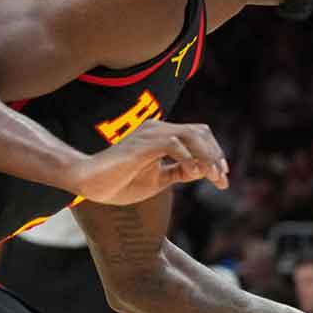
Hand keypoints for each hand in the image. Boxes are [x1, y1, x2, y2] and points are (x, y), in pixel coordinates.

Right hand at [68, 120, 229, 205]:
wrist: (89, 184)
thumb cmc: (118, 183)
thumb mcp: (159, 180)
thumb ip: (180, 172)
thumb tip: (203, 171)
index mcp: (162, 136)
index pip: (199, 135)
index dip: (215, 154)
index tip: (223, 177)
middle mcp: (158, 129)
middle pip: (201, 131)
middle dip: (216, 155)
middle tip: (222, 178)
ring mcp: (150, 133)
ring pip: (192, 134)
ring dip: (207, 157)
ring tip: (212, 176)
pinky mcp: (142, 143)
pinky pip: (174, 144)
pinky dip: (188, 158)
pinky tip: (191, 173)